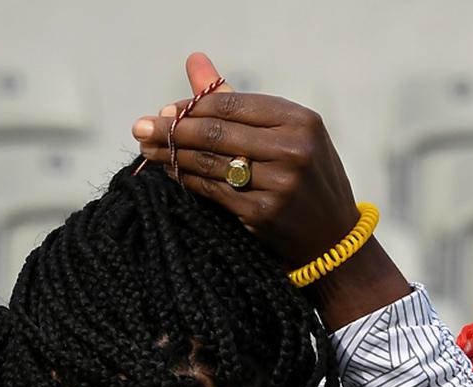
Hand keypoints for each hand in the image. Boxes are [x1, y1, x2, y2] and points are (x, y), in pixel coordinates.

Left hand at [132, 53, 359, 268]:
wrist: (332, 239)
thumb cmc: (306, 178)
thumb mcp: (287, 134)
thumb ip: (238, 101)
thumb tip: (194, 62)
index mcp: (301, 121)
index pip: (231, 105)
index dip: (192, 106)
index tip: (164, 110)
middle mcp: (293, 149)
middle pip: (216, 132)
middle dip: (172, 129)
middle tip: (140, 127)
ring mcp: (279, 183)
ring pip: (211, 161)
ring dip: (172, 155)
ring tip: (147, 149)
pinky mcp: (264, 212)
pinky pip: (213, 191)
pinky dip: (187, 180)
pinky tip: (171, 173)